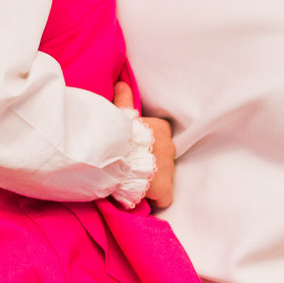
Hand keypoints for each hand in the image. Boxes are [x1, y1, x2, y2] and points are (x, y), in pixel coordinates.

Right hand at [114, 80, 174, 207]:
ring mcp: (169, 169)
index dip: (146, 149)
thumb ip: (123, 100)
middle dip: (150, 164)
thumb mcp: (118, 115)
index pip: (159, 140)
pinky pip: (164, 198)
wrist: (113, 157)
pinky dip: (154, 199)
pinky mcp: (164, 189)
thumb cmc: (115, 135)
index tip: (132, 153)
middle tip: (130, 168)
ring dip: (151, 180)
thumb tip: (121, 83)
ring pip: (163, 177)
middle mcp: (170, 147)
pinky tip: (141, 196)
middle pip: (162, 159)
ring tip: (133, 182)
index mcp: (161, 128)